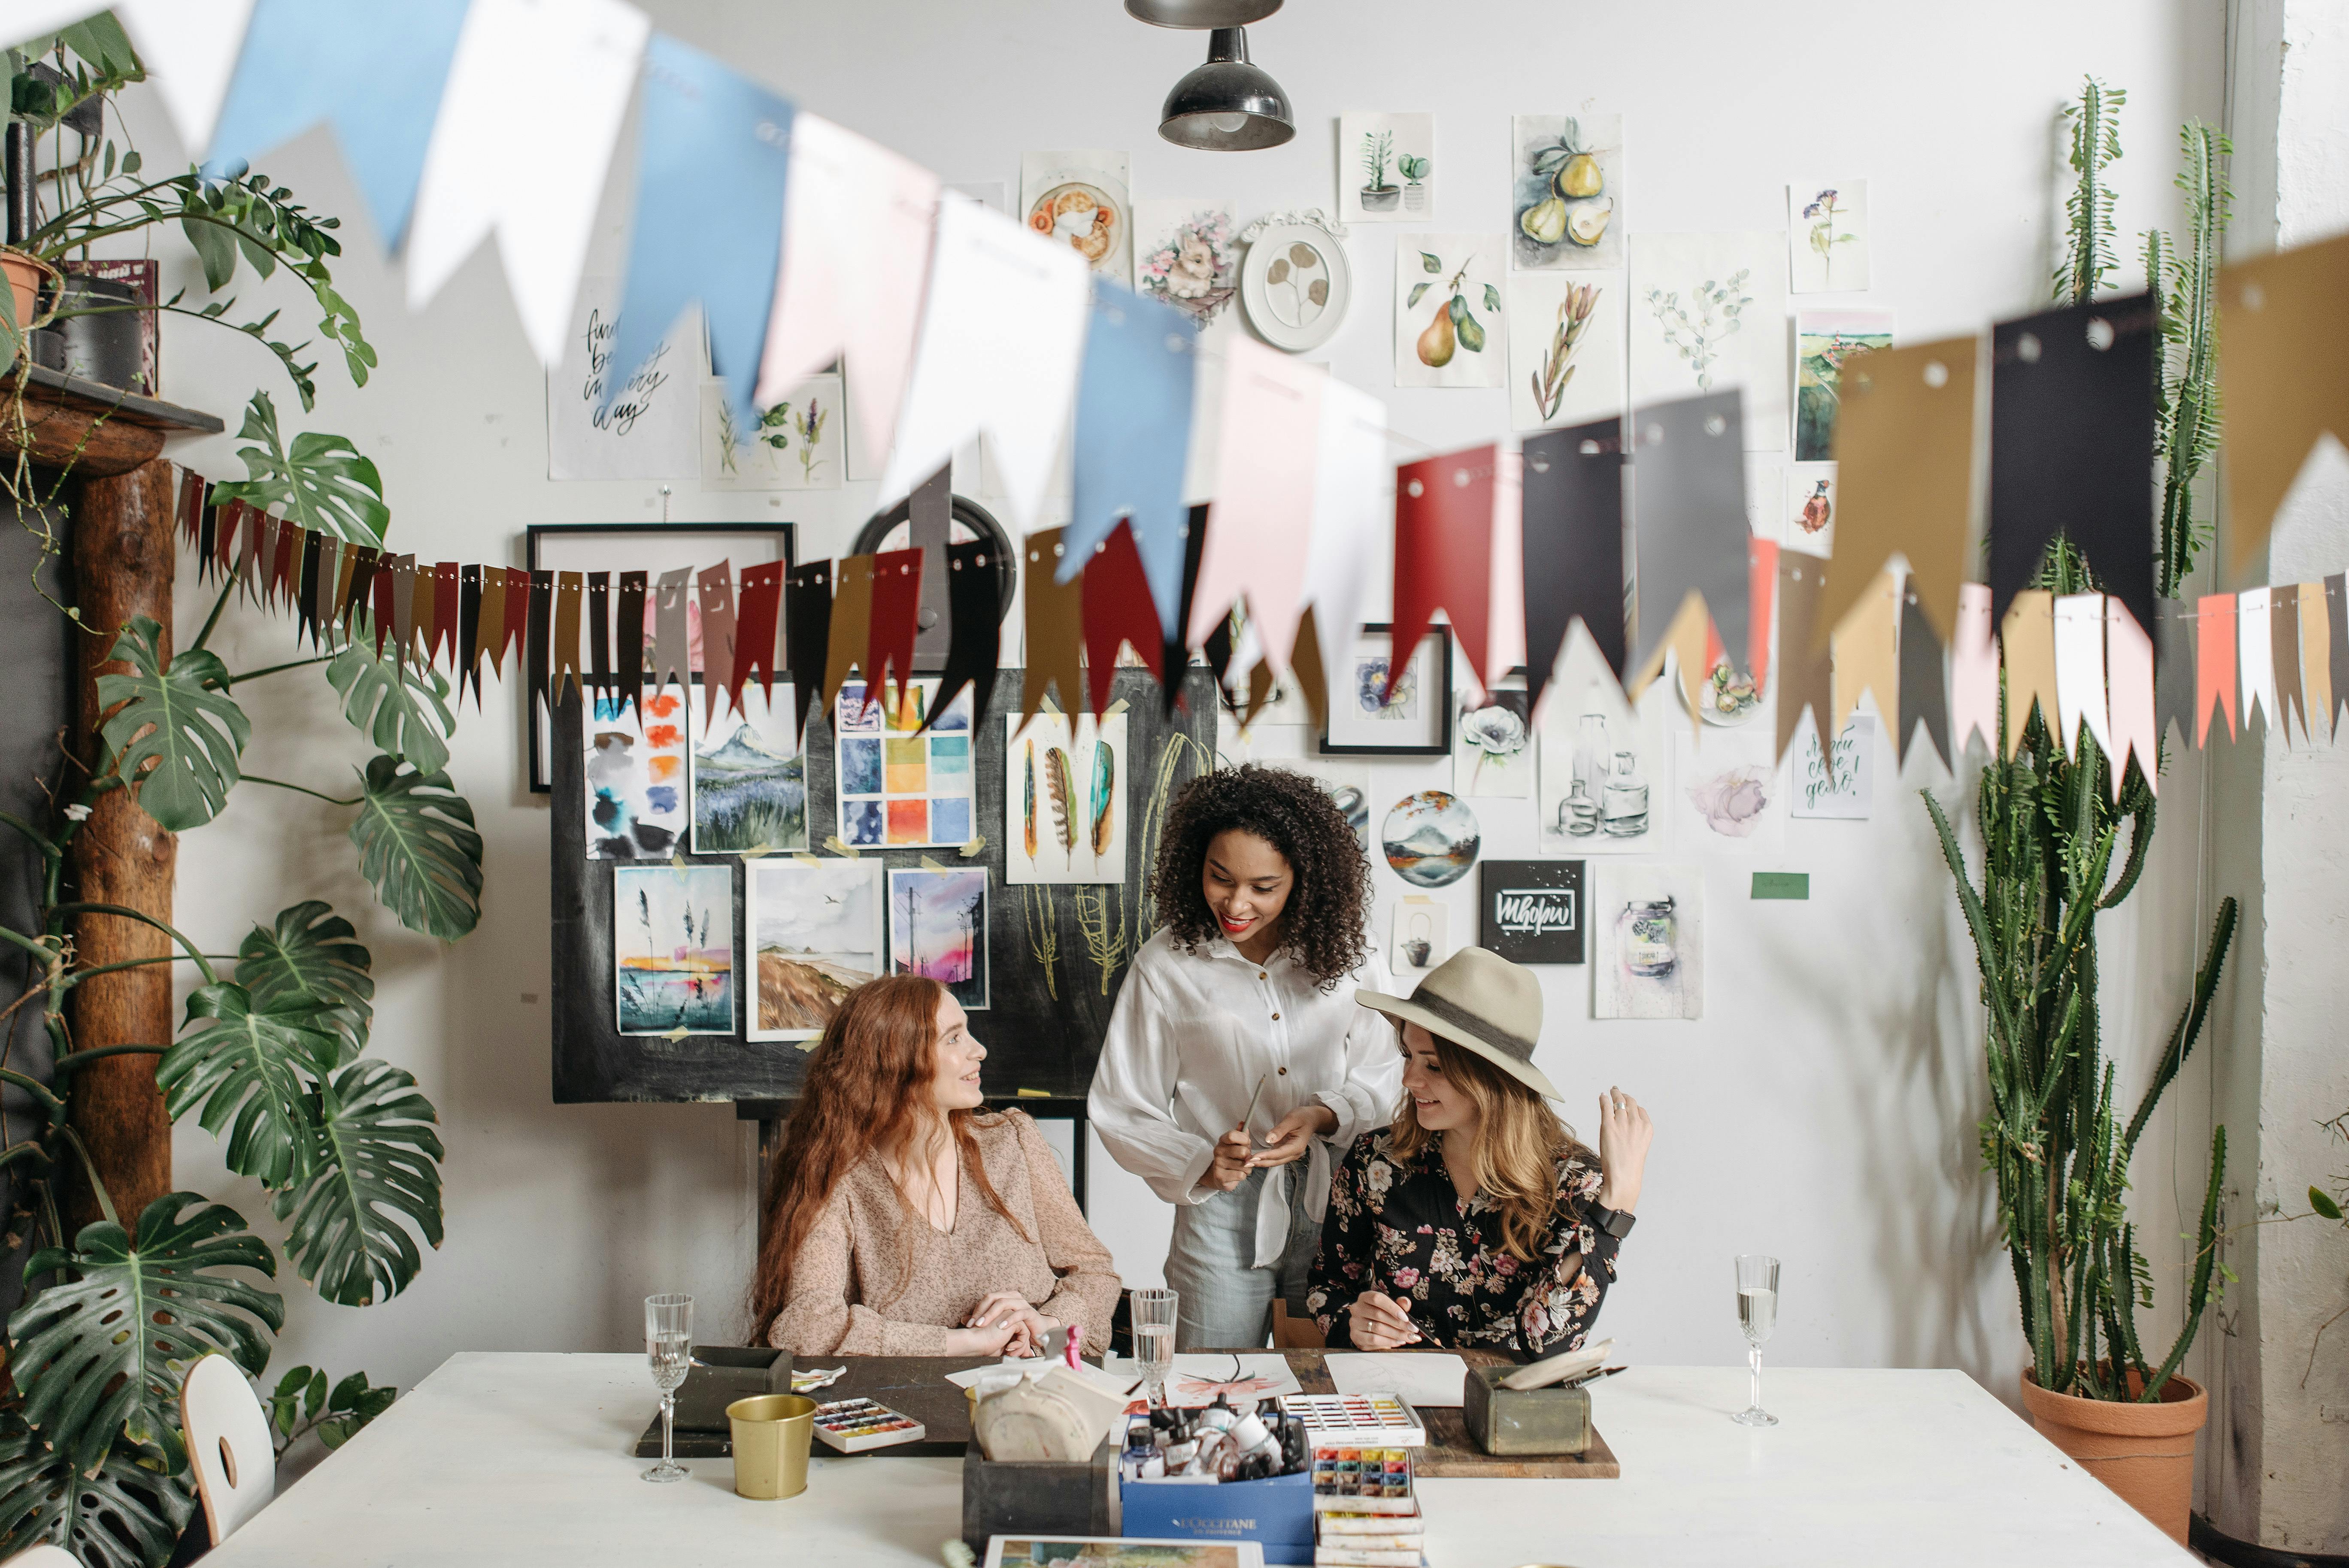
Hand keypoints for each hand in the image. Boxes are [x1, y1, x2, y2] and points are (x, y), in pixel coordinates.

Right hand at [942, 1319, 1022, 1356]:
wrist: (974, 1341)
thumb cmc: (982, 1345)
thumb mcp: (1000, 1347)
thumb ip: (1011, 1347)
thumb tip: (1026, 1354)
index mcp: (1003, 1321)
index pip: (1017, 1334)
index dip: (1018, 1346)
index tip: (1013, 1356)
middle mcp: (1007, 1316)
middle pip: (1023, 1333)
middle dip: (1023, 1348)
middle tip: (1017, 1357)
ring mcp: (1010, 1315)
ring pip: (1025, 1333)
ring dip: (1020, 1348)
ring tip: (1010, 1355)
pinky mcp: (1013, 1318)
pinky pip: (1025, 1332)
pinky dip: (1020, 1344)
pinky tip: (1008, 1348)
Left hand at [967, 1293, 1051, 1354]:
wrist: (1038, 1331)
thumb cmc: (1017, 1326)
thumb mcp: (998, 1322)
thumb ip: (983, 1320)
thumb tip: (964, 1319)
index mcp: (1005, 1296)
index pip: (987, 1298)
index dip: (977, 1309)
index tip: (968, 1323)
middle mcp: (1013, 1297)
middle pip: (993, 1298)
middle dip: (981, 1311)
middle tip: (973, 1324)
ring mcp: (1022, 1303)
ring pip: (1004, 1303)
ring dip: (991, 1314)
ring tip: (983, 1324)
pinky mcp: (1030, 1312)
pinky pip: (1018, 1313)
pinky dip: (1009, 1320)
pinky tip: (1001, 1327)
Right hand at [1203, 1127, 1252, 1191]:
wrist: (1219, 1176)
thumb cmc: (1232, 1158)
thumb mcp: (1237, 1144)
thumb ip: (1241, 1134)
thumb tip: (1243, 1123)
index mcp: (1222, 1140)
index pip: (1233, 1135)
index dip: (1244, 1139)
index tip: (1246, 1142)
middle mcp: (1218, 1151)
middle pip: (1242, 1152)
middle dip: (1248, 1156)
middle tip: (1244, 1158)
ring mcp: (1218, 1164)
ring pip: (1244, 1165)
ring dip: (1247, 1168)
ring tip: (1240, 1167)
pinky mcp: (1220, 1177)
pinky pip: (1241, 1175)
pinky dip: (1243, 1175)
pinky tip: (1237, 1174)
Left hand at [1248, 1104, 1338, 1168]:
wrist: (1312, 1119)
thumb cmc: (1303, 1117)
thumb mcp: (1291, 1119)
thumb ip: (1280, 1130)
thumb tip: (1268, 1139)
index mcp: (1297, 1146)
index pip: (1279, 1154)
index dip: (1265, 1156)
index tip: (1253, 1157)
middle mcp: (1294, 1153)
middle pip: (1276, 1161)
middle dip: (1261, 1162)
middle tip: (1246, 1163)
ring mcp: (1290, 1153)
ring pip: (1274, 1161)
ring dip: (1261, 1162)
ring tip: (1248, 1162)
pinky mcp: (1286, 1151)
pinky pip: (1274, 1157)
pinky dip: (1265, 1158)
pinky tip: (1255, 1158)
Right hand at [1345, 1291, 1420, 1350]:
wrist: (1368, 1332)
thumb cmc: (1381, 1317)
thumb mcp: (1391, 1309)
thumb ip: (1399, 1304)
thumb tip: (1405, 1302)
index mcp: (1365, 1297)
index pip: (1377, 1299)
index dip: (1392, 1307)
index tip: (1406, 1317)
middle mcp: (1357, 1308)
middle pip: (1379, 1315)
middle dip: (1399, 1324)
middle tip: (1412, 1330)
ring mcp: (1354, 1323)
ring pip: (1378, 1328)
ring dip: (1396, 1334)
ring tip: (1408, 1337)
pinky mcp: (1356, 1336)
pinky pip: (1374, 1339)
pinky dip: (1389, 1341)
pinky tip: (1398, 1342)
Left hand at [1595, 1086, 1652, 1212]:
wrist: (1623, 1176)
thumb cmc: (1629, 1165)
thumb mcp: (1639, 1146)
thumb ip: (1635, 1132)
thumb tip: (1626, 1123)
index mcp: (1647, 1128)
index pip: (1640, 1110)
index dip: (1632, 1106)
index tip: (1627, 1103)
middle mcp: (1636, 1123)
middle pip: (1630, 1102)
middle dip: (1624, 1096)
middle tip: (1618, 1092)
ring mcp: (1622, 1123)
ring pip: (1619, 1102)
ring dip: (1615, 1094)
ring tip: (1611, 1091)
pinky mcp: (1608, 1126)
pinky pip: (1606, 1107)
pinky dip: (1604, 1099)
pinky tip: (1603, 1096)